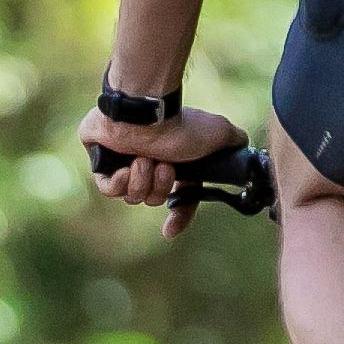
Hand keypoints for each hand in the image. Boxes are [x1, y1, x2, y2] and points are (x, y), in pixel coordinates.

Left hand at [84, 106, 239, 237]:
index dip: (178, 216)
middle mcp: (149, 162)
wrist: (147, 112)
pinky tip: (128, 164)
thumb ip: (233, 142)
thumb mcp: (219, 133)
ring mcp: (123, 161)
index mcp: (173, 160)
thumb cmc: (181, 123)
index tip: (169, 231)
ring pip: (132, 197)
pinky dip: (121, 182)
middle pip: (154, 199)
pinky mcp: (100, 160)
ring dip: (143, 181)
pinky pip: (109, 189)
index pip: (178, 197)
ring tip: (144, 160)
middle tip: (163, 166)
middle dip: (160, 187)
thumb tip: (242, 147)